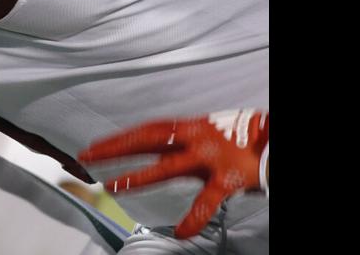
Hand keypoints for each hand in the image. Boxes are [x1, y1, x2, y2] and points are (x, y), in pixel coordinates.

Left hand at [78, 109, 268, 238]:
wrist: (272, 140)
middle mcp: (194, 139)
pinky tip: (183, 232)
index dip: (119, 138)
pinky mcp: (228, 178)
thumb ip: (183, 139)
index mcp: (189, 127)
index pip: (146, 131)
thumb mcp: (207, 131)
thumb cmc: (240, 136)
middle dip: (115, 148)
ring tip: (114, 186)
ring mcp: (209, 158)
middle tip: (87, 157)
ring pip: (168, 167)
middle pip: (146, 141)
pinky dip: (195, 217)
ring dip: (139, 177)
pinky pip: (208, 200)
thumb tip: (158, 144)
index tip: (94, 146)